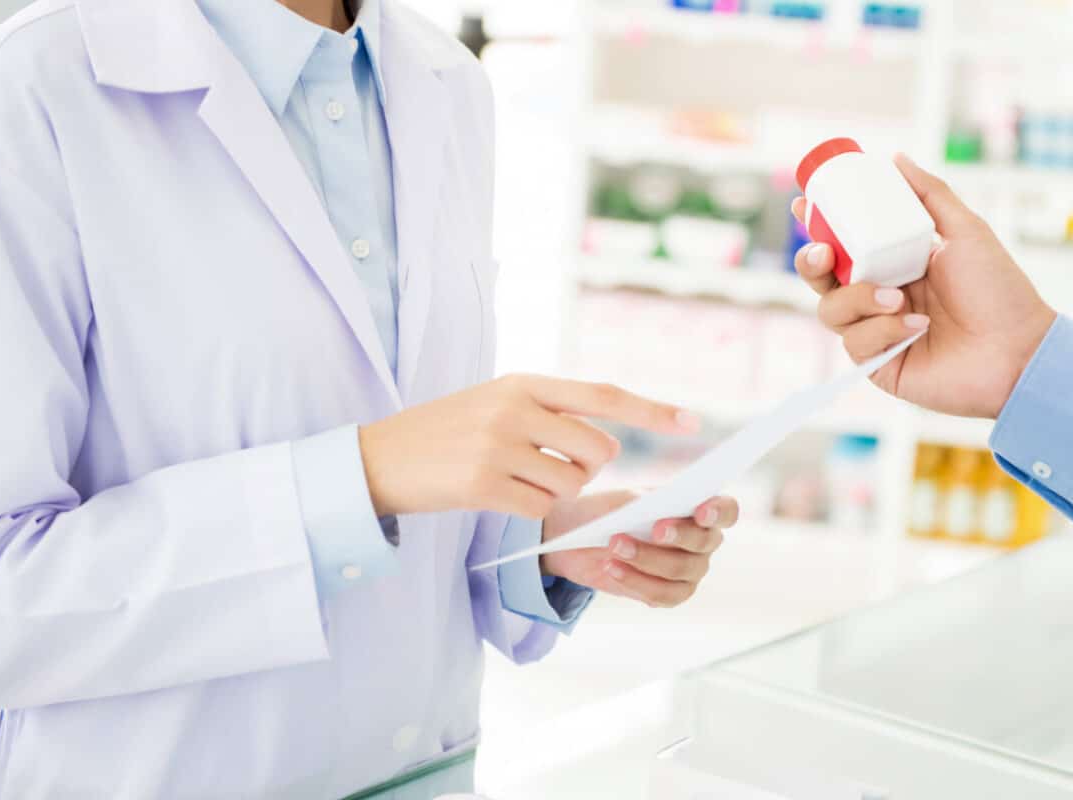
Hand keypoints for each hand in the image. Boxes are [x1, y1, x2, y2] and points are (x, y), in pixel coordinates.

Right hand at [359, 376, 700, 517]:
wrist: (378, 458)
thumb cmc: (443, 433)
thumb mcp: (494, 403)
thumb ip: (545, 412)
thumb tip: (606, 443)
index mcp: (524, 383)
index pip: (603, 394)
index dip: (652, 409)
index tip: (694, 421)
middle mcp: (516, 409)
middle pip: (597, 449)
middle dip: (586, 469)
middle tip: (548, 469)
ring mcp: (499, 446)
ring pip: (571, 485)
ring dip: (552, 494)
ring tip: (510, 481)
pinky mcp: (483, 485)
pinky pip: (539, 509)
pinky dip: (527, 511)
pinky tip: (495, 497)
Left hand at [540, 491, 738, 607]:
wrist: (583, 538)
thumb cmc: (610, 510)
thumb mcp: (622, 500)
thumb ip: (644, 504)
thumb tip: (655, 514)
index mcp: (699, 508)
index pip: (726, 511)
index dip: (718, 512)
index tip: (700, 513)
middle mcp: (702, 541)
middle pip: (705, 541)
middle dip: (679, 535)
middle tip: (654, 529)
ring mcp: (690, 569)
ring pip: (681, 569)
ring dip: (648, 558)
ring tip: (614, 546)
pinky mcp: (670, 593)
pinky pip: (662, 594)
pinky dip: (636, 581)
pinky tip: (612, 568)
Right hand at [793, 155, 1056, 418]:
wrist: (1017, 350)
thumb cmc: (999, 292)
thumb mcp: (965, 231)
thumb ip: (928, 194)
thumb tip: (895, 159)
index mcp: (894, 262)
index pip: (844, 241)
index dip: (818, 224)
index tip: (804, 204)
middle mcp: (879, 296)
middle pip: (821, 277)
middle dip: (810, 261)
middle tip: (823, 251)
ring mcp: (876, 331)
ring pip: (831, 309)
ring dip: (858, 298)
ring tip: (896, 298)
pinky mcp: (878, 364)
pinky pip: (854, 342)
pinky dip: (881, 330)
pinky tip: (916, 328)